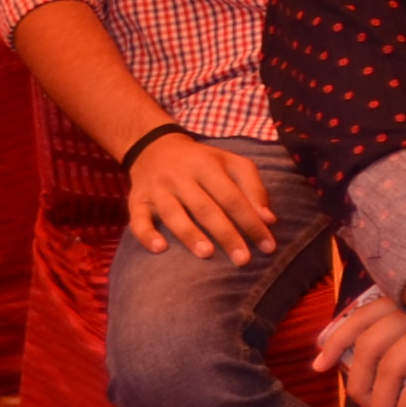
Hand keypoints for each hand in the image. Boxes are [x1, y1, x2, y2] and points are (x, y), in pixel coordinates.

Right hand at [124, 130, 280, 259]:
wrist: (154, 147)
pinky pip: (137, 219)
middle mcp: (181, 177)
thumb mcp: (230, 163)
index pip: (233, 197)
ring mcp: (157, 190)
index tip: (268, 246)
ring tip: (207, 254)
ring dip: (190, 234)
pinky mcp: (136, 201)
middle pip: (206, 208)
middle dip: (226, 234)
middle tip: (243, 260)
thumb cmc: (202, 162)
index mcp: (208, 166)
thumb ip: (253, 188)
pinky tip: (160, 249)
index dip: (251, 222)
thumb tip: (269, 220)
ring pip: (173, 214)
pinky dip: (147, 235)